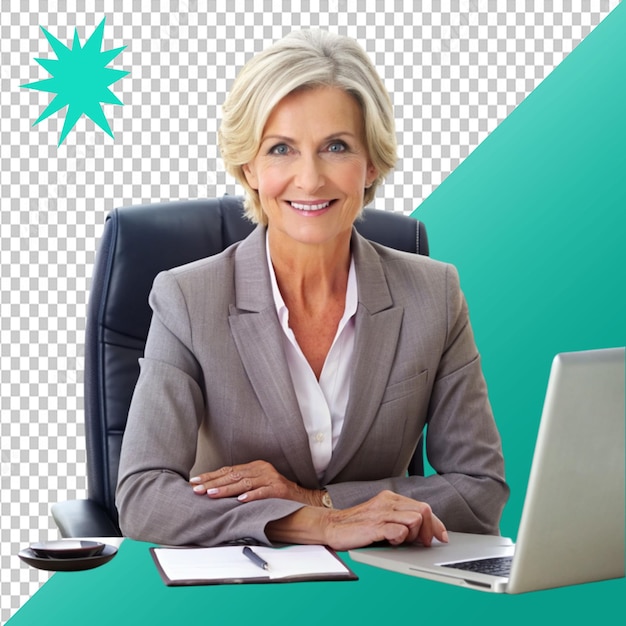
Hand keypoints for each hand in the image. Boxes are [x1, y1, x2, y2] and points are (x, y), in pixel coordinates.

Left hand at [189, 460, 322, 505]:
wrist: (301, 499)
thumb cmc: (275, 494)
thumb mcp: (257, 486)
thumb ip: (240, 486)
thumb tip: (213, 492)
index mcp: (254, 467)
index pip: (228, 470)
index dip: (211, 476)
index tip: (195, 482)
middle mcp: (261, 469)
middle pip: (233, 475)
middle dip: (213, 483)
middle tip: (197, 489)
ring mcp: (270, 478)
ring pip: (244, 483)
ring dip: (226, 489)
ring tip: (212, 494)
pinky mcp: (279, 489)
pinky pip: (263, 492)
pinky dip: (251, 496)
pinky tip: (240, 500)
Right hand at [266, 490, 447, 550]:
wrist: (332, 526)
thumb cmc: (358, 525)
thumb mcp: (383, 518)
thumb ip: (401, 519)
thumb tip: (425, 530)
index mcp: (391, 498)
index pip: (422, 507)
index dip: (436, 523)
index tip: (442, 537)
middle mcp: (388, 502)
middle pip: (423, 511)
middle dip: (428, 529)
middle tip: (422, 543)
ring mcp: (381, 513)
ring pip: (414, 519)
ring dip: (413, 534)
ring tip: (400, 540)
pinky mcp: (374, 525)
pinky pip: (398, 530)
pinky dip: (400, 538)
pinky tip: (391, 541)